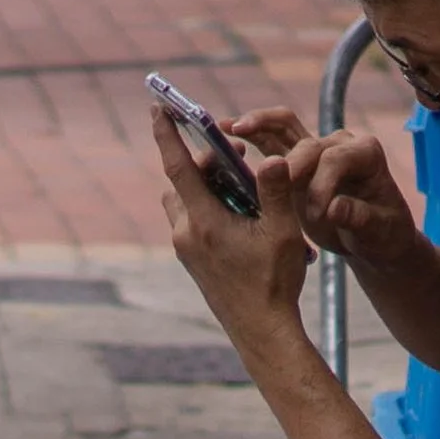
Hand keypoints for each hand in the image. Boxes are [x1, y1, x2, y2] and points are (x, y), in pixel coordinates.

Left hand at [154, 106, 310, 359]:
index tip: (158, 108)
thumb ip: (275, 192)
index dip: (167, 134)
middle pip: (181, 182)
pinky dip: (207, 208)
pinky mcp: (192, 262)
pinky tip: (239, 218)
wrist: (262, 331)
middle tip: (237, 158)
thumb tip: (274, 159)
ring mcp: (186, 249)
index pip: (178, 166)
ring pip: (183, 202)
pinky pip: (190, 222)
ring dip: (204, 187)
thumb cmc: (274, 282)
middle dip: (204, 164)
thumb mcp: (282, 233)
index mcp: (204, 221)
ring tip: (241, 190)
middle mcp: (186, 233)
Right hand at [226, 118, 423, 269]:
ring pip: (284, 126)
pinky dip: (251, 132)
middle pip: (308, 143)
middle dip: (291, 166)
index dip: (322, 184)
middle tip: (276, 190)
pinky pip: (271, 138)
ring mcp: (316, 148)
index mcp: (366, 153)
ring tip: (234, 128)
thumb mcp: (379, 231)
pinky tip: (227, 130)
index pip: (336, 159)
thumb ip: (358, 218)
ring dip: (258, 125)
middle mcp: (340, 143)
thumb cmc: (384, 234)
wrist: (374, 239)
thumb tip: (334, 208)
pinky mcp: (295, 159)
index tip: (319, 214)